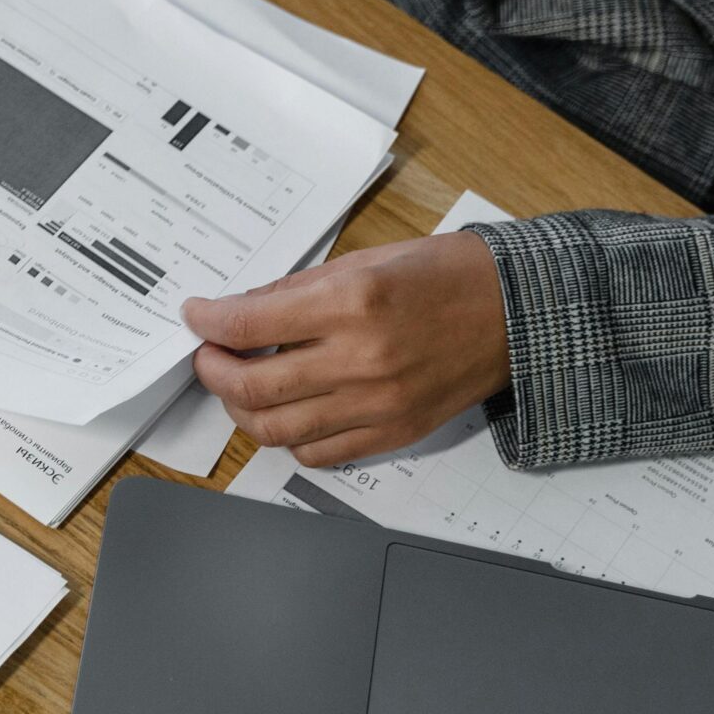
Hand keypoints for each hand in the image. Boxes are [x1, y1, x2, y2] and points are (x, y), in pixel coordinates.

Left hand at [182, 232, 511, 466]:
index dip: (208, 321)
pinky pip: (317, 453)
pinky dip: (286, 438)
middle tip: (208, 355)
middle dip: (212, 369)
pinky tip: (283, 411)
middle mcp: (361, 359)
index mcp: (352, 303)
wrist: (518, 312)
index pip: (249, 323)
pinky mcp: (393, 433)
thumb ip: (296, 291)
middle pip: (251, 385)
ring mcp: (377, 404)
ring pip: (275, 429)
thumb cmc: (447, 277)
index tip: (195, 315)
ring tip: (237, 385)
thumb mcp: (364, 260)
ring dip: (240, 408)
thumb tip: (239, 310)